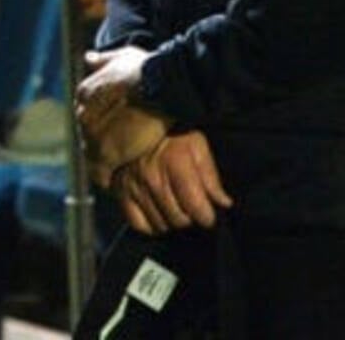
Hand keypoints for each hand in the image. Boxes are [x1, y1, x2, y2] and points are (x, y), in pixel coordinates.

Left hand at [78, 46, 167, 181]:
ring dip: (102, 162)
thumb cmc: (147, 71)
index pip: (87, 115)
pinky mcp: (106, 153)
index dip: (100, 125)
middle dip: (99, 143)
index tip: (112, 131)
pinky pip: (99, 172)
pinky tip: (113, 182)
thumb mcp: (122, 57)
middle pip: (87, 135)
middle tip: (116, 153)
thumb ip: (104, 60)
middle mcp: (83, 113)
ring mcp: (92, 134)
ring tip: (116, 170)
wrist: (161, 86)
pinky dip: (105, 178)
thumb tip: (89, 57)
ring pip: (91, 154)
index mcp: (85, 92)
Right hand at [111, 131, 232, 234]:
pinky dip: (150, 225)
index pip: (196, 207)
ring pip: (161, 224)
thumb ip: (210, 174)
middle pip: (179, 220)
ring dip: (171, 220)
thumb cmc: (168, 132)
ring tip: (174, 207)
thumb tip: (224, 202)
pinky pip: (138, 224)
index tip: (208, 212)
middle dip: (189, 218)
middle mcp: (152, 177)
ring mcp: (134, 186)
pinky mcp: (120, 192)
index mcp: (175, 162)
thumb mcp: (196, 143)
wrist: (128, 120)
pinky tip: (158, 213)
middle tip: (190, 207)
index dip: (207, 215)